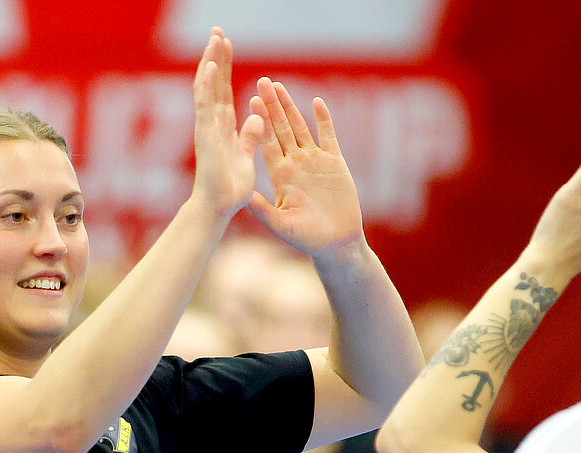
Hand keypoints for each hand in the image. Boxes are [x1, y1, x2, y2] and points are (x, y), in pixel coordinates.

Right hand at [189, 28, 268, 219]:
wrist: (218, 209)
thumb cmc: (230, 189)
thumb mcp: (247, 157)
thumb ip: (251, 137)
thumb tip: (257, 118)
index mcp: (223, 127)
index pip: (223, 90)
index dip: (223, 67)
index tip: (225, 45)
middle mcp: (212, 123)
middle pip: (214, 82)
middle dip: (215, 56)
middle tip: (218, 31)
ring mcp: (207, 128)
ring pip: (207, 88)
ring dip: (211, 63)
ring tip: (215, 38)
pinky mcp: (205, 137)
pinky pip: (206, 107)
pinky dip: (206, 86)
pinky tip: (209, 66)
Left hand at [247, 79, 364, 257]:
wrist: (337, 244)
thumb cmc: (308, 239)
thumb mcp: (281, 224)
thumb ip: (263, 210)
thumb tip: (244, 196)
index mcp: (280, 175)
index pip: (266, 142)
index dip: (259, 122)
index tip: (249, 100)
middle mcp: (295, 163)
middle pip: (281, 128)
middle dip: (271, 105)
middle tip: (261, 81)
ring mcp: (315, 161)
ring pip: (301, 127)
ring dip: (291, 106)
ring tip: (280, 86)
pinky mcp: (335, 162)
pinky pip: (329, 136)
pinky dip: (323, 119)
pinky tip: (317, 102)